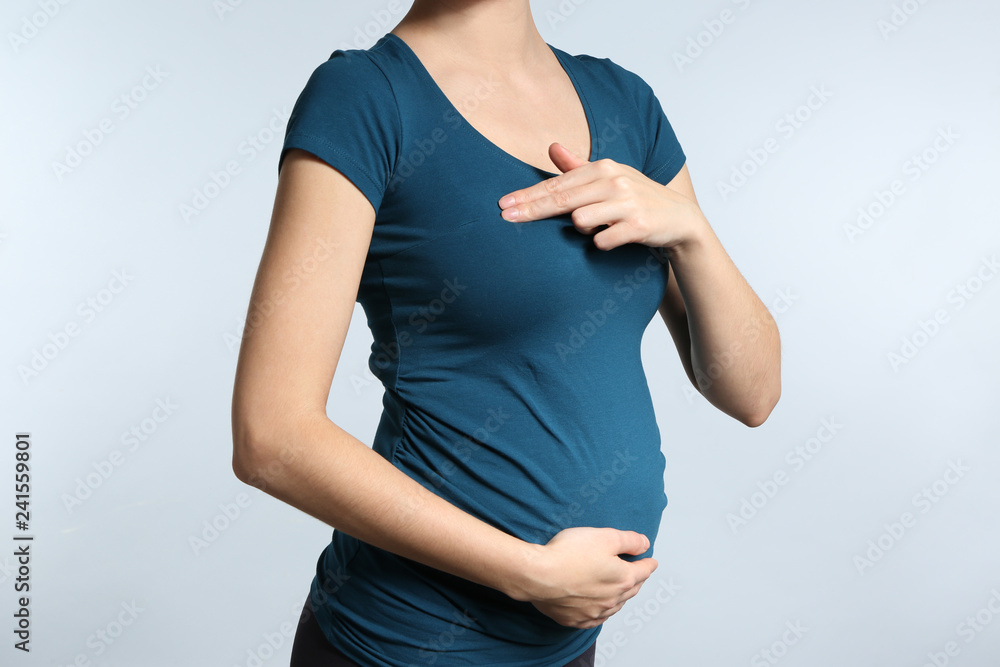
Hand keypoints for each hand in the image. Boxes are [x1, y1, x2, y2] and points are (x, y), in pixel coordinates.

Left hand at [497, 142, 705, 251]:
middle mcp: (614, 181)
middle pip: (561, 200)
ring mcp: (627, 202)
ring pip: (581, 221)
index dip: (528, 196)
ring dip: (582, 230)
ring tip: (598, 227)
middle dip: (531, 209)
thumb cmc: (637, 198)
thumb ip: (578, 167)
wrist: (679, 219)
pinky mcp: (638, 225)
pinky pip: (603, 240)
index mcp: (603, 168)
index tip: (504, 205)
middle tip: (506, 217)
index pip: (557, 184)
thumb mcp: (610, 177)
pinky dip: (602, 242)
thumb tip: (551, 147)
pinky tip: (613, 238)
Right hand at [511, 526, 656, 628]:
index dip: (648, 563)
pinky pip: (595, 618)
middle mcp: (611, 599)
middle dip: (636, 580)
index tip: (651, 561)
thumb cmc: (569, 554)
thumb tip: (645, 544)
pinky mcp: (575, 619)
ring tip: (621, 590)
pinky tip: (600, 610)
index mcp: (622, 579)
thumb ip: (628, 540)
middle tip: (638, 574)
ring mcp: (593, 611)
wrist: (538, 575)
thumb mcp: (604, 536)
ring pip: (615, 606)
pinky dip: (602, 612)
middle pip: (631, 589)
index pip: (643, 571)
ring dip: (621, 597)